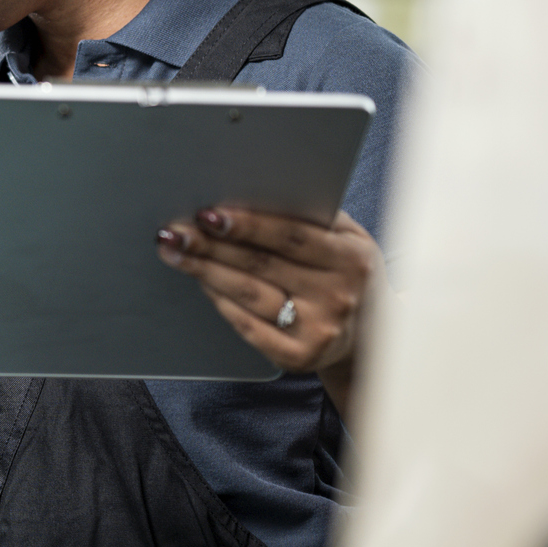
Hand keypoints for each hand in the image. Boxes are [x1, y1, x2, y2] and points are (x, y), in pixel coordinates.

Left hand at [155, 207, 379, 403]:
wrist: (374, 337)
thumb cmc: (348, 274)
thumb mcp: (348, 240)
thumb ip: (312, 216)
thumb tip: (253, 189)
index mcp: (352, 257)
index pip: (291, 236)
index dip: (247, 224)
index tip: (208, 213)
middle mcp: (338, 295)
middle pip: (261, 265)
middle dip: (210, 246)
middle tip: (173, 231)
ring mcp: (318, 329)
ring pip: (248, 294)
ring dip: (205, 271)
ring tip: (175, 252)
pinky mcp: (298, 356)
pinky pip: (247, 326)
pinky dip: (220, 302)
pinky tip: (201, 283)